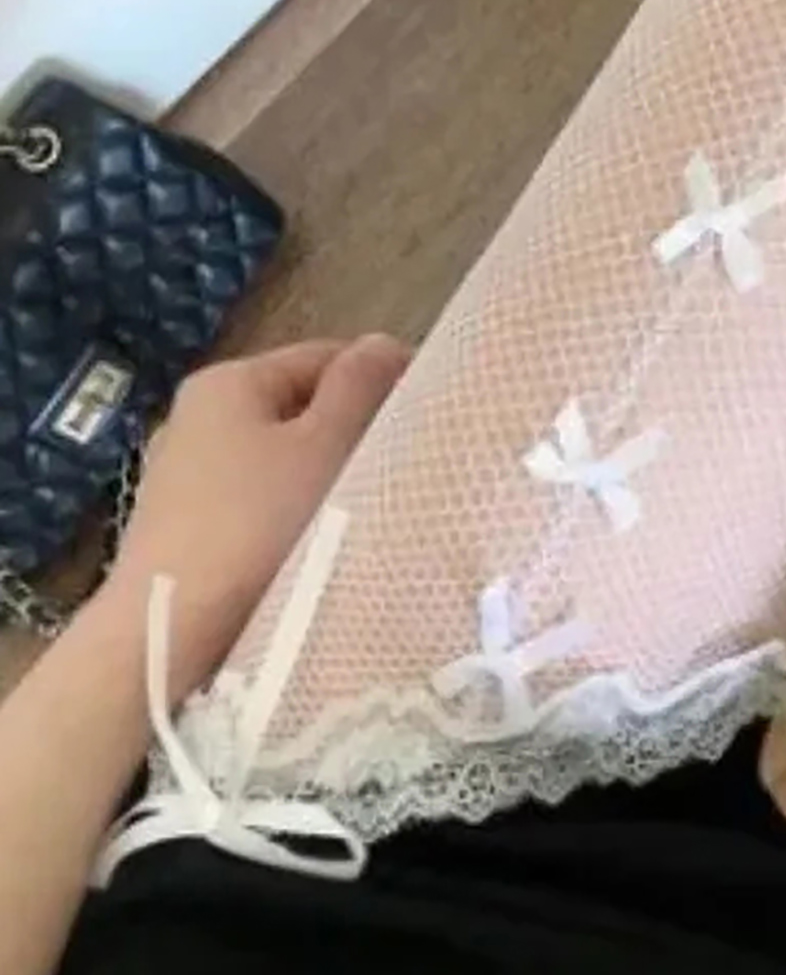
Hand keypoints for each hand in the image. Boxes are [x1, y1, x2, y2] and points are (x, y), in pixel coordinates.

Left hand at [104, 336, 409, 699]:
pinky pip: (251, 502)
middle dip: (348, 431)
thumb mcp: (324, 445)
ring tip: (364, 509)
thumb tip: (382, 342)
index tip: (426, 416)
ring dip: (320, 476)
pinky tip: (313, 545)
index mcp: (229, 381)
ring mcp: (180, 476)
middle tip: (400, 465)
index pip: (324, 357)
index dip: (381, 378)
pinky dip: (286, 512)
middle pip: (297, 408)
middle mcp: (194, 417)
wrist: (170, 632)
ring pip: (275, 459)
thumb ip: (359, 387)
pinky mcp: (178, 529)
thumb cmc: (258, 524)